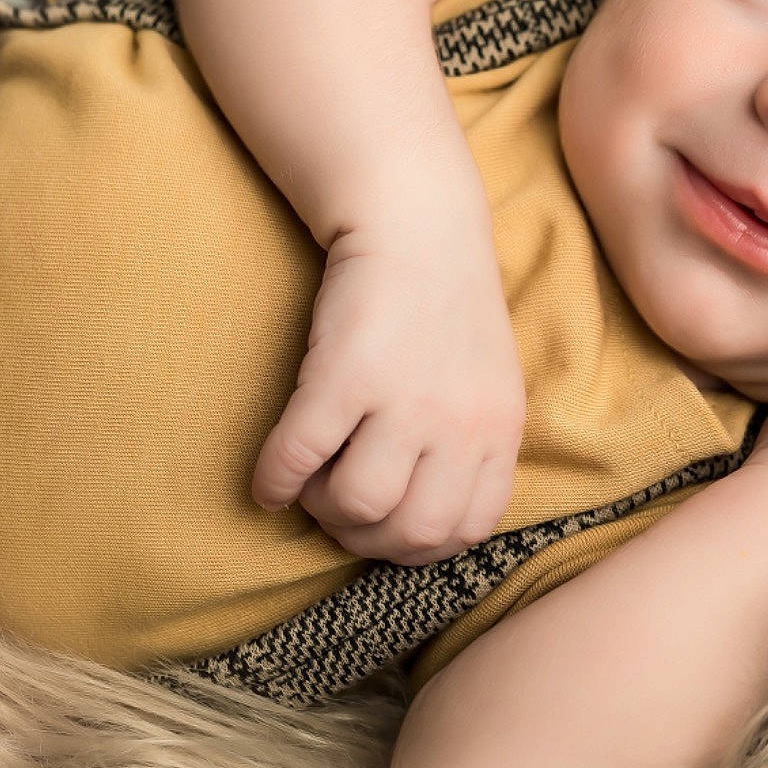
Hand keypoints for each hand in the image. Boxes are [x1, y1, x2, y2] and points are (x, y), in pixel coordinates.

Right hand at [252, 219, 525, 564]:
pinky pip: (299, 459)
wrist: (416, 222)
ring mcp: (405, 400)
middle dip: (366, 537)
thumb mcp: (487, 383)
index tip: (385, 528)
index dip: (418, 545)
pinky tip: (267, 483)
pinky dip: (274, 484)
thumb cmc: (444, 306)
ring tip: (310, 483)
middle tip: (338, 509)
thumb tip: (421, 525)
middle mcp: (461, 422)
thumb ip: (470, 448)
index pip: (469, 531)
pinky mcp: (345, 375)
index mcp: (501, 429)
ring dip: (322, 509)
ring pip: (359, 504)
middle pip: (414, 531)